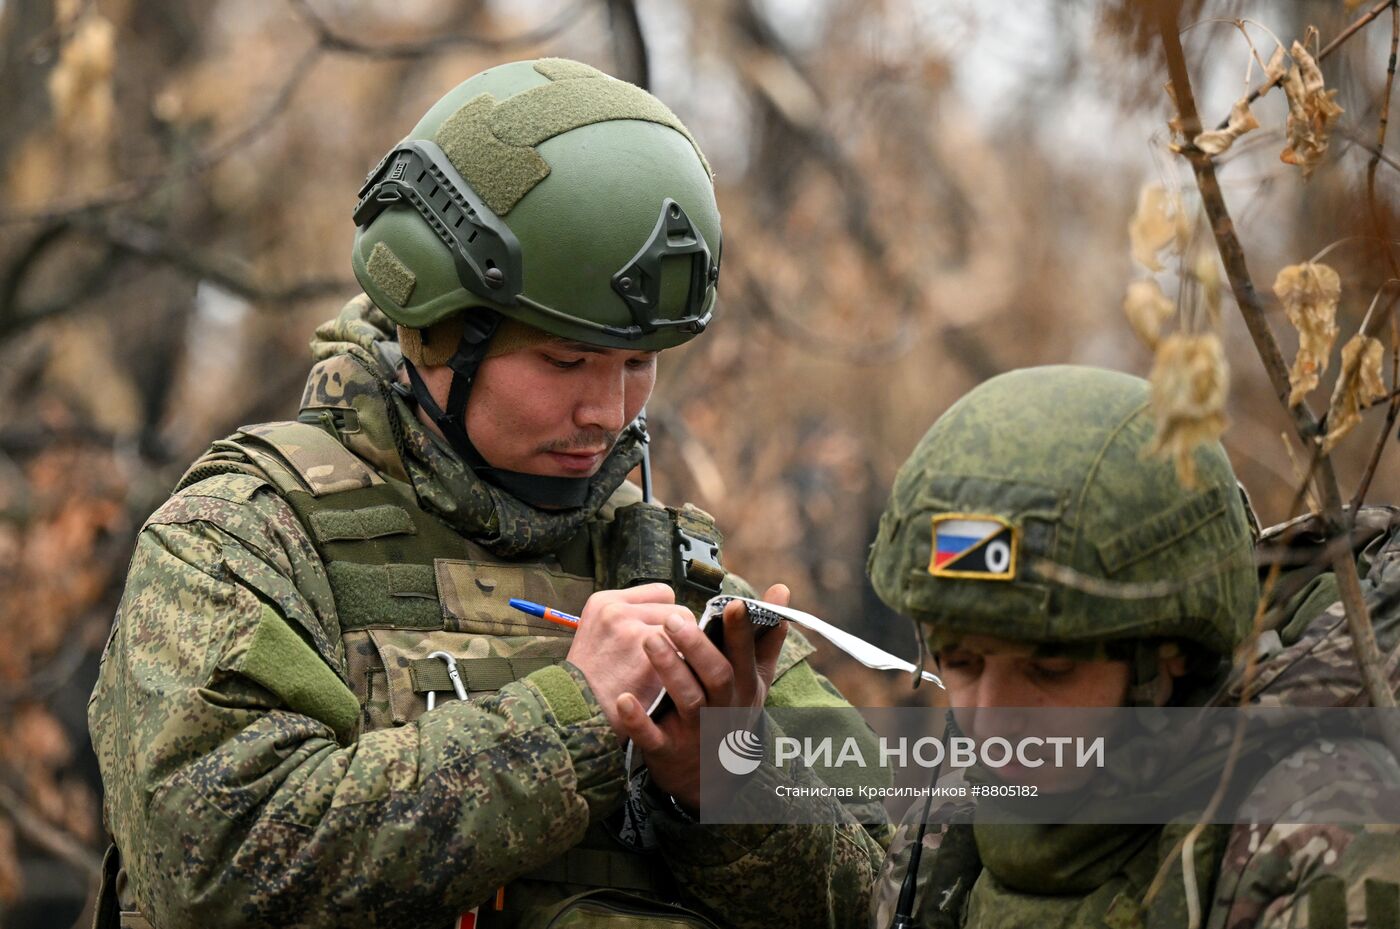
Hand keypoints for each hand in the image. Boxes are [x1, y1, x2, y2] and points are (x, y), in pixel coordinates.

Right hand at [565, 584, 694, 731]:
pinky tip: (671, 682)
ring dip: (684, 652)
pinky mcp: (649, 657)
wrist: (576, 712)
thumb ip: (629, 618)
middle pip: (676, 611)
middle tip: (671, 656)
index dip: (666, 615)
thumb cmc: (589, 679)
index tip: (663, 634)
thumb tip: (669, 616)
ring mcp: (633, 632)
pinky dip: (683, 671)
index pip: (661, 592)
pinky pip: (685, 656)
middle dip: (679, 634)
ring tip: (671, 670)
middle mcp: (617, 610)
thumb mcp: (596, 633)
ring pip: (686, 633)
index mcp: (605, 601)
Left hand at [613, 584, 790, 812]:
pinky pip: (653, 738)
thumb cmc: (731, 715)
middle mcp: (723, 709)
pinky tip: (624, 699)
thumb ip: (765, 637)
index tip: (735, 603)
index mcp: (744, 687)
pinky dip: (639, 721)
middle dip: (698, 647)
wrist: (711, 782)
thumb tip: (782, 589)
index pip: (745, 655)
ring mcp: (696, 732)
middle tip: (674, 619)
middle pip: (718, 676)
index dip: (742, 631)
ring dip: (670, 671)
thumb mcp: (755, 681)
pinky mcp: (668, 752)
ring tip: (648, 640)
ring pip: (688, 701)